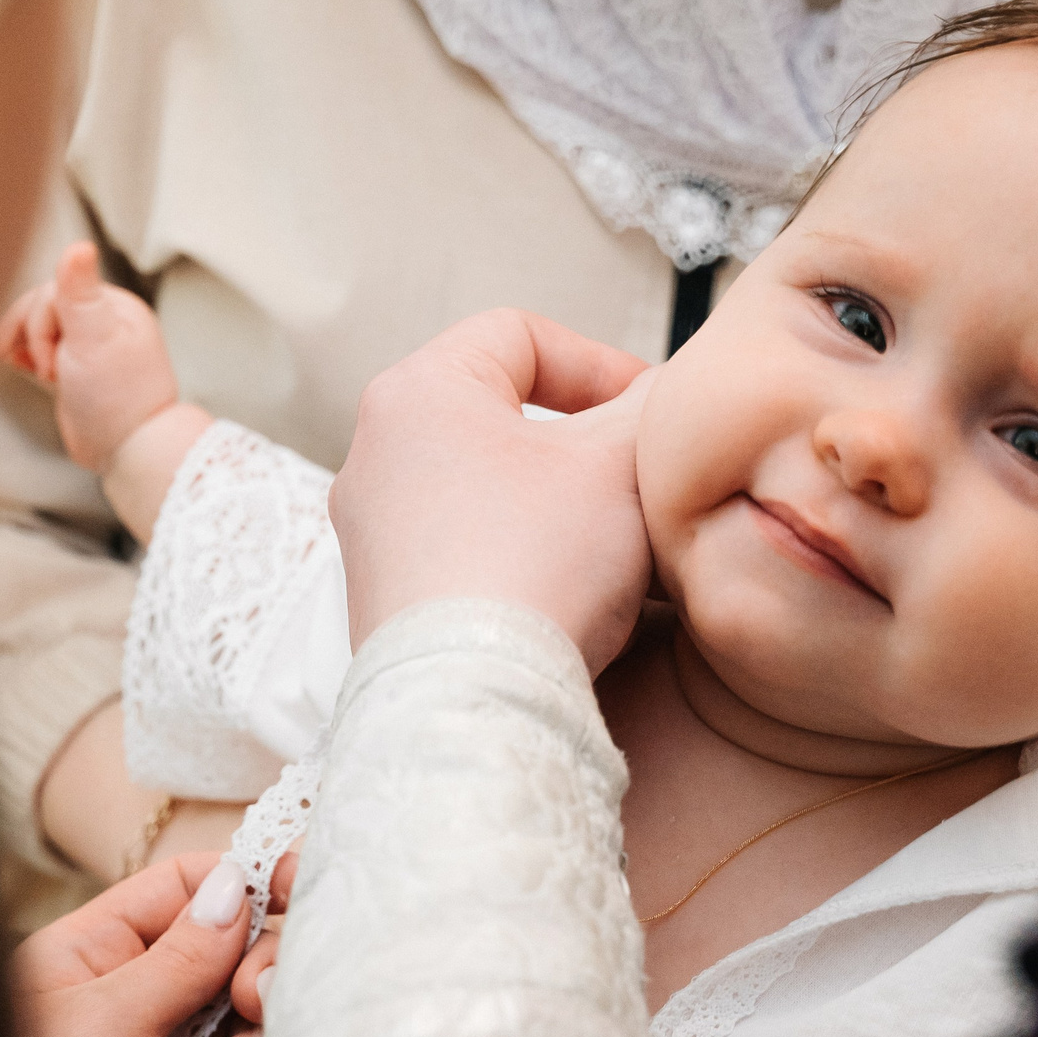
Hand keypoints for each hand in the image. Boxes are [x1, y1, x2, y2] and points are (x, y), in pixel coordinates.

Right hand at [0, 241, 182, 471]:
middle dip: (30, 335)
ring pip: (36, 327)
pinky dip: (23, 354)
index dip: (38, 321)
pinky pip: (39, 349)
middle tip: (42, 369)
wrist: (130, 451)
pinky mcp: (74, 371)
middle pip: (42, 308)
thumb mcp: (95, 340)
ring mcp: (87, 347)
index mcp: (112, 306)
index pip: (54, 291)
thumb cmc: (119, 398)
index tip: (46, 357)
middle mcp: (101, 321)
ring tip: (20, 365)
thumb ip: (80, 294)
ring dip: (22, 344)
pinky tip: (13, 364)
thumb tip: (78, 246)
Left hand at [10, 852, 259, 1036]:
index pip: (188, 888)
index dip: (250, 882)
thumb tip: (237, 884)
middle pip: (238, 960)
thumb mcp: (106, 1020)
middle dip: (256, 986)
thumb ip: (184, 955)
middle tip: (249, 1007)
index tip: (307, 888)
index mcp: (98, 951)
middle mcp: (135, 1002)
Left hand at [332, 310, 654, 674]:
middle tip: (640, 480)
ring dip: (562, 511)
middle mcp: (375, 458)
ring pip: (489, 495)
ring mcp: (371, 536)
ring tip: (620, 551)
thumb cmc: (532, 567)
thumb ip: (649, 407)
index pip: (520, 335)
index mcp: (417, 394)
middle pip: (502, 420)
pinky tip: (576, 602)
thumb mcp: (618, 461)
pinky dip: (525, 565)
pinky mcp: (385, 604)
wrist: (471, 701)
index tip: (649, 409)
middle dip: (585, 447)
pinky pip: (469, 558)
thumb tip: (666, 393)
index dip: (601, 362)